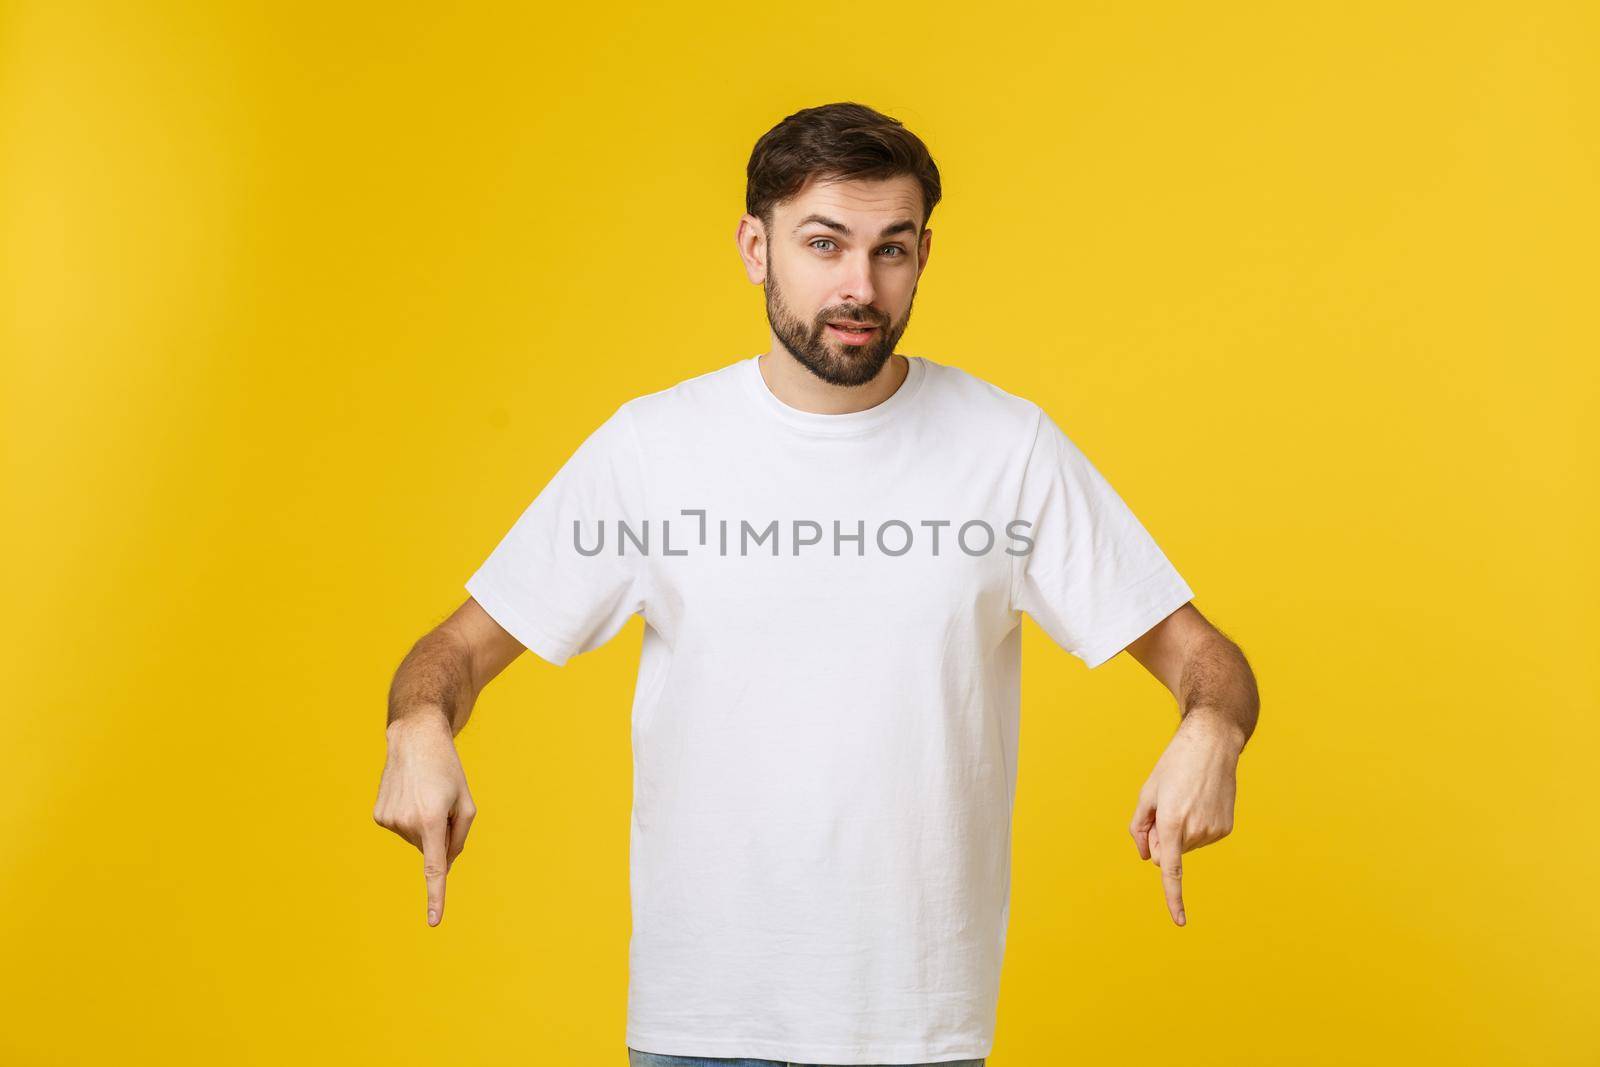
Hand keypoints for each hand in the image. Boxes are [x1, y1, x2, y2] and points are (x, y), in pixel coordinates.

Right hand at [373, 712, 476, 926]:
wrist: (414, 740)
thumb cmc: (447, 771)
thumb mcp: (465, 803)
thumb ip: (459, 839)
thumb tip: (443, 868)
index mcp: (432, 820)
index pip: (434, 868)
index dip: (436, 896)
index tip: (433, 921)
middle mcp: (407, 823)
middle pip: (430, 849)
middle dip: (439, 834)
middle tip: (440, 802)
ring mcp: (389, 820)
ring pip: (415, 840)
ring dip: (424, 825)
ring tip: (424, 794)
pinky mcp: (378, 816)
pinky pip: (401, 830)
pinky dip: (409, 819)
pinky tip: (409, 795)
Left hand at [1127, 713, 1239, 926]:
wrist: (1212, 745)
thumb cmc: (1173, 767)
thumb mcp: (1146, 793)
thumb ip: (1139, 828)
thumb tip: (1146, 857)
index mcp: (1171, 821)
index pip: (1170, 869)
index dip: (1174, 898)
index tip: (1180, 923)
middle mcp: (1194, 829)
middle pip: (1167, 855)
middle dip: (1161, 841)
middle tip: (1165, 808)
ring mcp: (1213, 830)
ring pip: (1185, 848)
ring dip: (1179, 831)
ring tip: (1185, 800)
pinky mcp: (1225, 828)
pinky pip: (1200, 840)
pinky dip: (1195, 828)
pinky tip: (1199, 803)